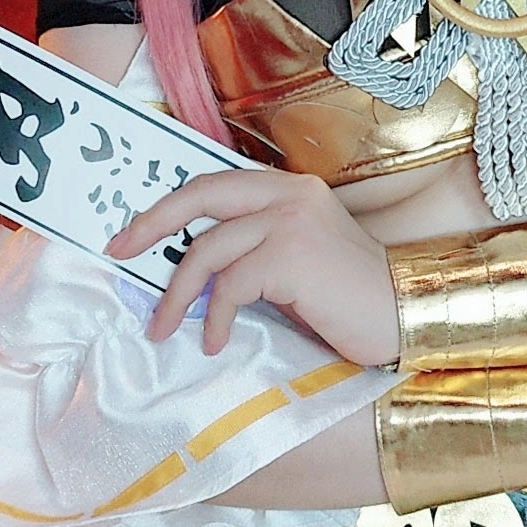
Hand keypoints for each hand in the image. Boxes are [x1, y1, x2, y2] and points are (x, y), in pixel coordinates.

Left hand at [106, 171, 398, 362]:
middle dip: (151, 225)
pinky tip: (217, 341)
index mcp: (290, 188)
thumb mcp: (298, 259)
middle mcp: (290, 194)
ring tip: (165, 328)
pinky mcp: (292, 256)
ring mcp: (291, 221)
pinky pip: (231, 286)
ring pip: (208, 250)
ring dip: (178, 295)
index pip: (214, 185)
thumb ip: (255, 248)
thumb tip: (190, 269)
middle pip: (200, 196)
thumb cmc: (351, 299)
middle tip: (119, 255)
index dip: (167, 209)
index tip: (131, 236)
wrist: (406, 316)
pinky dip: (216, 318)